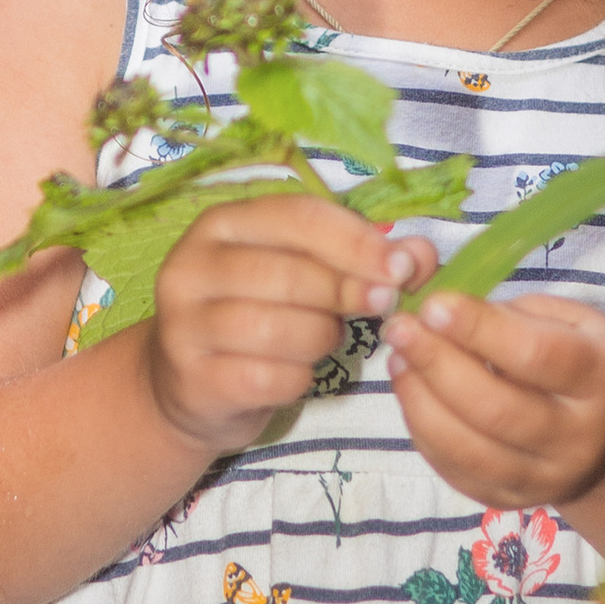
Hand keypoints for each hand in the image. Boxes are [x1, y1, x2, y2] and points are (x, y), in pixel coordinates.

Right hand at [146, 191, 436, 453]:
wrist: (191, 386)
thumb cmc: (258, 316)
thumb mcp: (305, 275)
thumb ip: (361, 258)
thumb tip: (419, 255)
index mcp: (221, 224)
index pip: (298, 217)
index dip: (356, 241)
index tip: (400, 267)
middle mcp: (191, 266)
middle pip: (292, 274)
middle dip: (347, 292)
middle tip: (380, 306)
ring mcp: (185, 324)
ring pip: (282, 328)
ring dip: (322, 337)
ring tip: (324, 338)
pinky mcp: (194, 377)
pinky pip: (271, 377)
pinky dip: (298, 379)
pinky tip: (295, 373)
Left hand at [382, 284, 604, 519]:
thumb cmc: (586, 362)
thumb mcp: (575, 322)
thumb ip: (517, 315)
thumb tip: (444, 313)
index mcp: (600, 378)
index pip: (536, 356)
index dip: (480, 329)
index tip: (434, 303)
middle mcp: (578, 438)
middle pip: (496, 409)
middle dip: (437, 364)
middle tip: (399, 328)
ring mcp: (546, 478)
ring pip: (469, 449)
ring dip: (420, 400)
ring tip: (397, 359)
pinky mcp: (512, 501)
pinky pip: (456, 470)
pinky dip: (422, 430)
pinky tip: (410, 391)